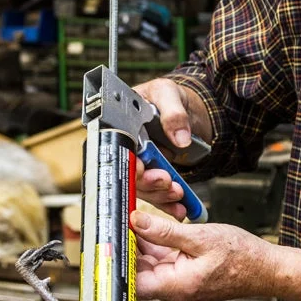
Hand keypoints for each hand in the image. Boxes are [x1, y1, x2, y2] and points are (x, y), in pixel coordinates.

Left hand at [130, 209, 276, 300]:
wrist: (266, 269)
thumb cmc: (242, 257)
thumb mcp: (200, 238)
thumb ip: (164, 232)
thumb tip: (136, 221)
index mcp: (176, 287)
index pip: (132, 282)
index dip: (117, 261)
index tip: (109, 239)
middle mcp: (174, 291)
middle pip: (138, 272)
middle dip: (128, 247)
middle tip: (117, 222)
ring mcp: (179, 286)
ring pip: (149, 265)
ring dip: (141, 244)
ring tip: (132, 220)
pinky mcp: (184, 278)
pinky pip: (163, 263)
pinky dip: (156, 246)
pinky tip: (151, 228)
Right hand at [132, 78, 207, 218]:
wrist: (182, 106)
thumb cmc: (166, 94)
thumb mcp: (168, 93)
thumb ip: (173, 113)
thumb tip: (180, 138)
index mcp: (122, 127)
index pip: (118, 151)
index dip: (128, 163)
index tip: (143, 169)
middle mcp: (127, 148)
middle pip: (129, 173)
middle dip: (148, 182)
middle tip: (166, 181)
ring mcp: (140, 163)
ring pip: (142, 187)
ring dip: (159, 194)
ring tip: (177, 193)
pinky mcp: (153, 174)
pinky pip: (155, 192)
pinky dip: (167, 202)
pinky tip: (178, 207)